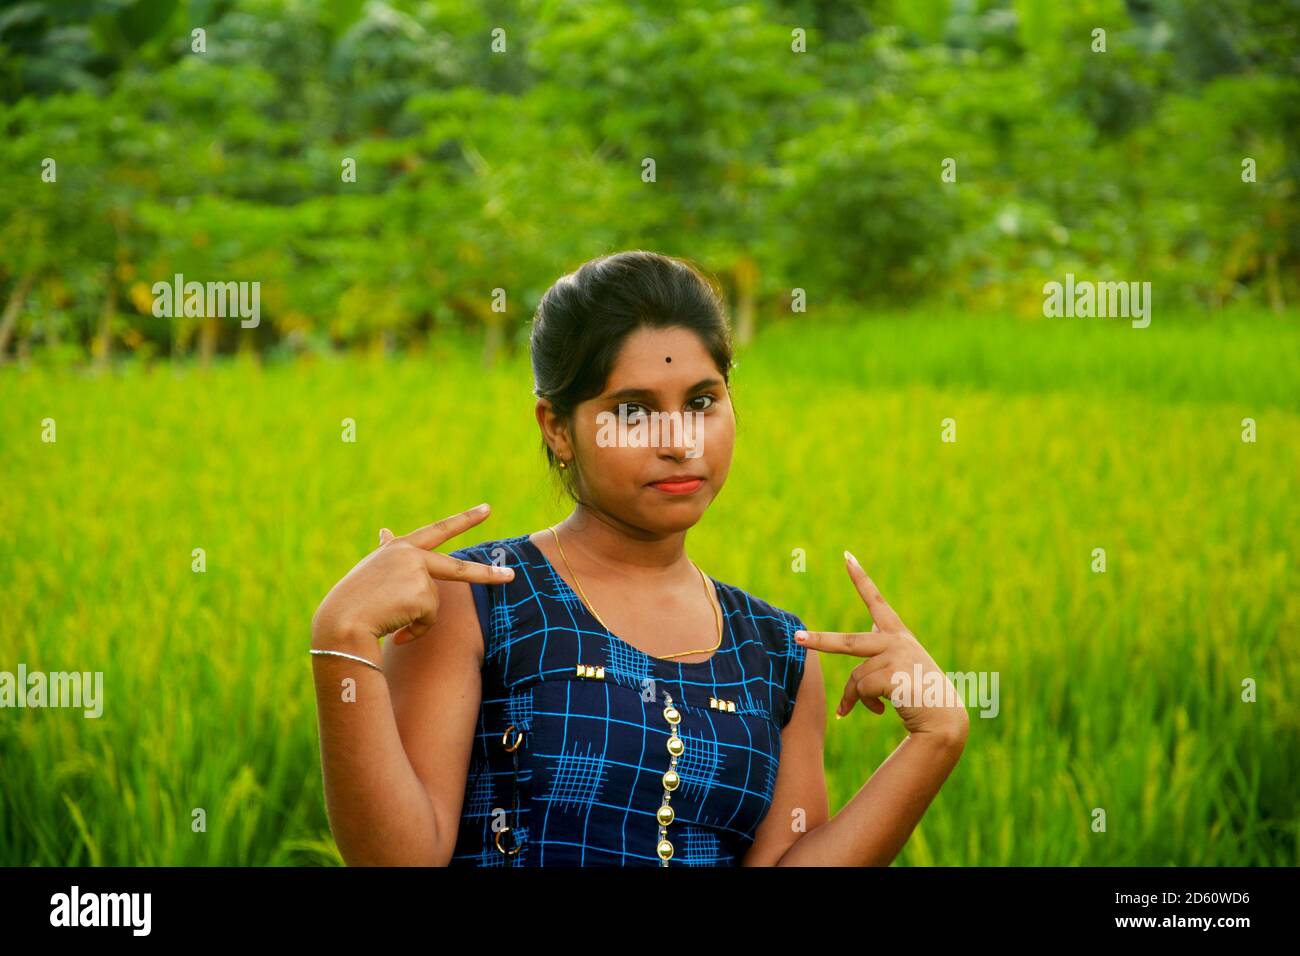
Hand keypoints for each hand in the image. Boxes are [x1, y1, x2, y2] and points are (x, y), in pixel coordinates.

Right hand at [310, 502, 514, 648]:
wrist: (341, 621)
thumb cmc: (353, 599)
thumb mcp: (372, 571)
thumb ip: (389, 553)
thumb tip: (385, 530)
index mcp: (399, 548)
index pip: (437, 530)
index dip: (464, 520)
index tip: (487, 510)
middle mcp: (411, 555)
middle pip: (459, 568)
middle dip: (488, 574)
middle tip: (512, 576)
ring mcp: (418, 573)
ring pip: (432, 605)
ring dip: (415, 619)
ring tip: (388, 618)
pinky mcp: (422, 594)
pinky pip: (428, 620)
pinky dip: (414, 630)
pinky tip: (393, 628)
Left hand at [795, 551, 968, 741]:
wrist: (943, 720)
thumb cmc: (920, 695)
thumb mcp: (901, 666)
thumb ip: (881, 648)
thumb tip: (867, 631)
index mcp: (898, 635)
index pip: (877, 602)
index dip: (861, 579)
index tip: (847, 557)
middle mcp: (897, 641)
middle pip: (849, 642)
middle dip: (821, 641)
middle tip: (797, 639)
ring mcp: (896, 656)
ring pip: (855, 677)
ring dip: (855, 697)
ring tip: (873, 707)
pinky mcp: (893, 674)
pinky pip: (861, 690)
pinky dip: (862, 704)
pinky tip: (880, 711)